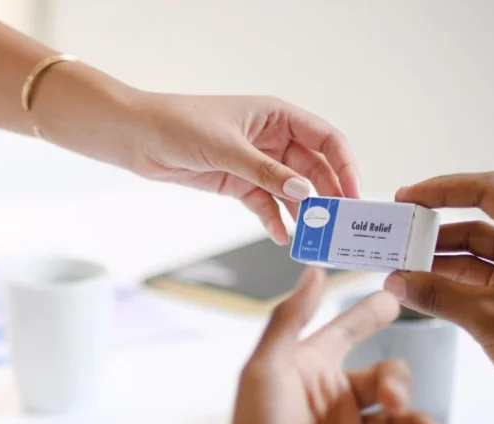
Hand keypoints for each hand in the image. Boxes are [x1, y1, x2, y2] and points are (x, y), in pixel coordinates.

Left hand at [127, 93, 359, 244]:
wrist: (141, 138)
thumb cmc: (182, 125)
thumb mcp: (228, 148)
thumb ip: (266, 172)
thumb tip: (302, 192)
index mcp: (278, 116)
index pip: (326, 139)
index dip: (344, 166)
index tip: (353, 194)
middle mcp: (273, 138)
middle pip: (313, 169)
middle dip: (326, 196)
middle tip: (337, 224)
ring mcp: (256, 163)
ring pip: (290, 190)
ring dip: (302, 212)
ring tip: (312, 238)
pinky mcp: (238, 184)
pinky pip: (265, 205)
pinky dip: (274, 220)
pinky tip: (282, 237)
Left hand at [195, 271, 443, 423]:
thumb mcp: (266, 372)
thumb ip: (289, 320)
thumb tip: (312, 270)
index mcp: (306, 375)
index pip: (344, 334)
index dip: (367, 314)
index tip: (395, 296)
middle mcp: (327, 405)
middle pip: (384, 379)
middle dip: (399, 385)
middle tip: (393, 403)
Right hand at [383, 173, 493, 423]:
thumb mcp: (485, 317)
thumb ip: (437, 296)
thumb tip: (397, 282)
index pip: (489, 192)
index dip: (445, 189)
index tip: (411, 197)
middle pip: (479, 220)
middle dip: (436, 228)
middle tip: (401, 234)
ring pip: (476, 250)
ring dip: (439, 257)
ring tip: (404, 266)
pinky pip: (479, 275)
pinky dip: (451, 279)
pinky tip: (423, 286)